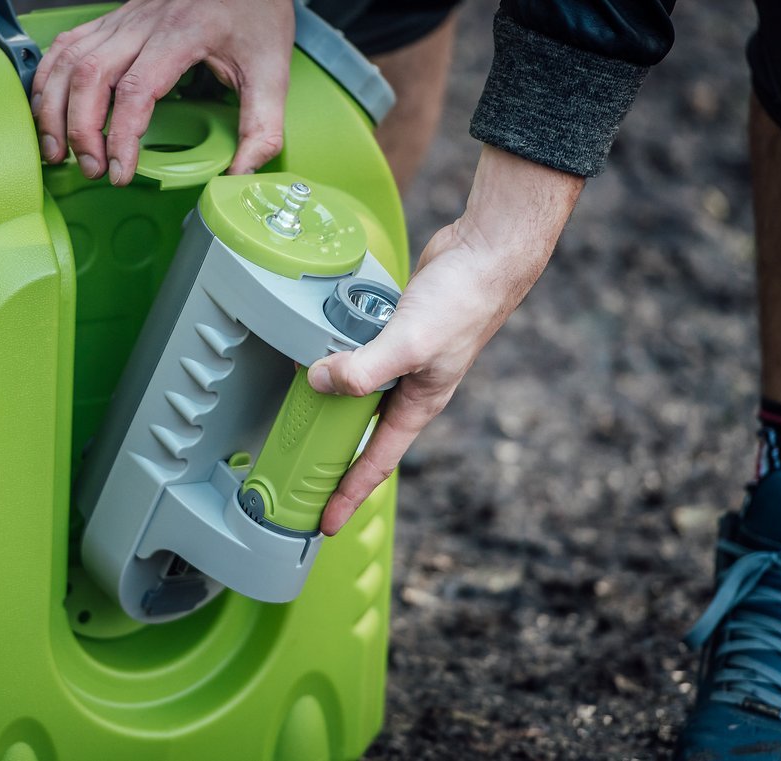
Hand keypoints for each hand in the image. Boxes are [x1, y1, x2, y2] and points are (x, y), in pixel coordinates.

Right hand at [30, 0, 294, 184]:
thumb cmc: (255, 13)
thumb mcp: (273, 72)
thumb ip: (261, 128)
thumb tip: (240, 177)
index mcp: (182, 35)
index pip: (136, 90)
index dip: (121, 136)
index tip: (121, 171)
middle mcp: (144, 23)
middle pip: (91, 75)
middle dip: (81, 129)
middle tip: (91, 168)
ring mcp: (123, 18)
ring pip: (69, 60)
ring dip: (54, 108)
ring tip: (57, 151)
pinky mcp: (113, 19)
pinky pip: (66, 45)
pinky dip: (49, 79)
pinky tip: (50, 109)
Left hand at [309, 146, 584, 534]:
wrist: (487, 252)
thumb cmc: (462, 302)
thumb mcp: (409, 345)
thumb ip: (363, 369)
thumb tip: (316, 382)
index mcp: (418, 405)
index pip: (377, 462)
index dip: (349, 494)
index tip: (324, 521)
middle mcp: (409, 388)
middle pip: (363, 432)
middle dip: (333, 456)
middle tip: (298, 474)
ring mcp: (403, 358)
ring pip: (358, 390)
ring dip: (329, 401)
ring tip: (293, 413)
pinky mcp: (395, 328)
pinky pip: (359, 352)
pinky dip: (336, 356)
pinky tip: (314, 348)